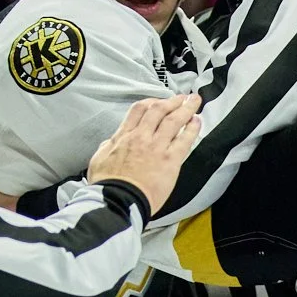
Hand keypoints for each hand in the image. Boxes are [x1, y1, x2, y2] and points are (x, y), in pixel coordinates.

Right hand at [86, 94, 201, 210]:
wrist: (118, 200)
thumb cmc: (107, 184)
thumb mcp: (99, 159)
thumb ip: (108, 146)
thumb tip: (112, 141)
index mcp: (124, 136)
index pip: (139, 110)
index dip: (151, 101)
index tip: (157, 101)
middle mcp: (141, 137)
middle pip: (159, 109)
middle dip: (172, 100)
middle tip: (181, 97)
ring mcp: (157, 147)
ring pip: (174, 120)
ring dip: (186, 108)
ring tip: (194, 101)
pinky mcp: (170, 160)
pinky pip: (184, 140)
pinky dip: (192, 128)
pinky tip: (197, 121)